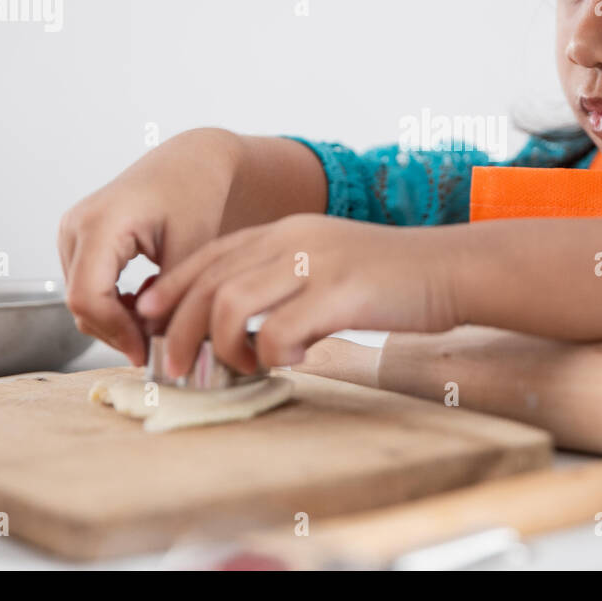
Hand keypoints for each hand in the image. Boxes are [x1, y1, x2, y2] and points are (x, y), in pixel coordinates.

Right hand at [57, 130, 241, 365]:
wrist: (189, 162)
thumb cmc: (195, 193)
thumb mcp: (193, 247)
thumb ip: (172, 297)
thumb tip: (158, 346)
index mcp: (100, 222)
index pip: (88, 297)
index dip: (116, 333)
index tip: (148, 352)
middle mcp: (75, 226)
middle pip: (80, 303)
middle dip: (118, 331)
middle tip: (159, 344)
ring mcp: (71, 232)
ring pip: (81, 299)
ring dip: (116, 319)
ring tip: (159, 314)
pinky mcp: (77, 240)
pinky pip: (85, 286)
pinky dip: (112, 303)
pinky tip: (145, 299)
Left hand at [134, 213, 466, 374]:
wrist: (452, 268)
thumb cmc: (392, 278)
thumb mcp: (328, 264)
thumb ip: (284, 281)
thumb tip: (241, 324)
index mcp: (288, 230)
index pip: (209, 256)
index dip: (170, 290)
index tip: (149, 320)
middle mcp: (294, 240)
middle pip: (208, 282)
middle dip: (179, 330)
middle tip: (175, 368)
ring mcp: (316, 263)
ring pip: (230, 303)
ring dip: (220, 346)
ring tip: (234, 369)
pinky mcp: (341, 293)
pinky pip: (278, 329)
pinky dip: (269, 353)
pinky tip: (289, 361)